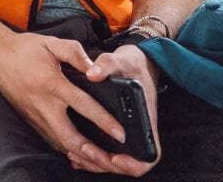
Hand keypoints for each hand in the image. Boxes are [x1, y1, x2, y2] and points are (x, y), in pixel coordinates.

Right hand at [0, 31, 131, 170]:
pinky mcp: (33, 122)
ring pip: (62, 145)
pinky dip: (70, 153)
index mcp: (52, 83)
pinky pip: (54, 143)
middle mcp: (44, 105)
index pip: (81, 105)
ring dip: (84, 158)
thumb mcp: (51, 43)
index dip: (103, 120)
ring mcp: (37, 117)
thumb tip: (94, 67)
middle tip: (114, 162)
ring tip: (104, 165)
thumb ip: (74, 52)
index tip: (119, 133)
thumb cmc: (24, 50)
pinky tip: (83, 158)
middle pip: (70, 137)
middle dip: (94, 154)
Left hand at [66, 44, 161, 175]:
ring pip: (114, 160)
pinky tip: (75, 152)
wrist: (134, 62)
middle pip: (127, 164)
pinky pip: (106, 150)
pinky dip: (91, 156)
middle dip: (105, 162)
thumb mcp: (121, 59)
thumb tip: (92, 73)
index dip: (133, 163)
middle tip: (86, 151)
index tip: (115, 157)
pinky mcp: (115, 130)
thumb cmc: (132, 64)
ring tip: (76, 155)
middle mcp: (137, 130)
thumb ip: (107, 64)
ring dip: (96, 162)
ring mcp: (126, 132)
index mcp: (145, 119)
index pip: (148, 155)